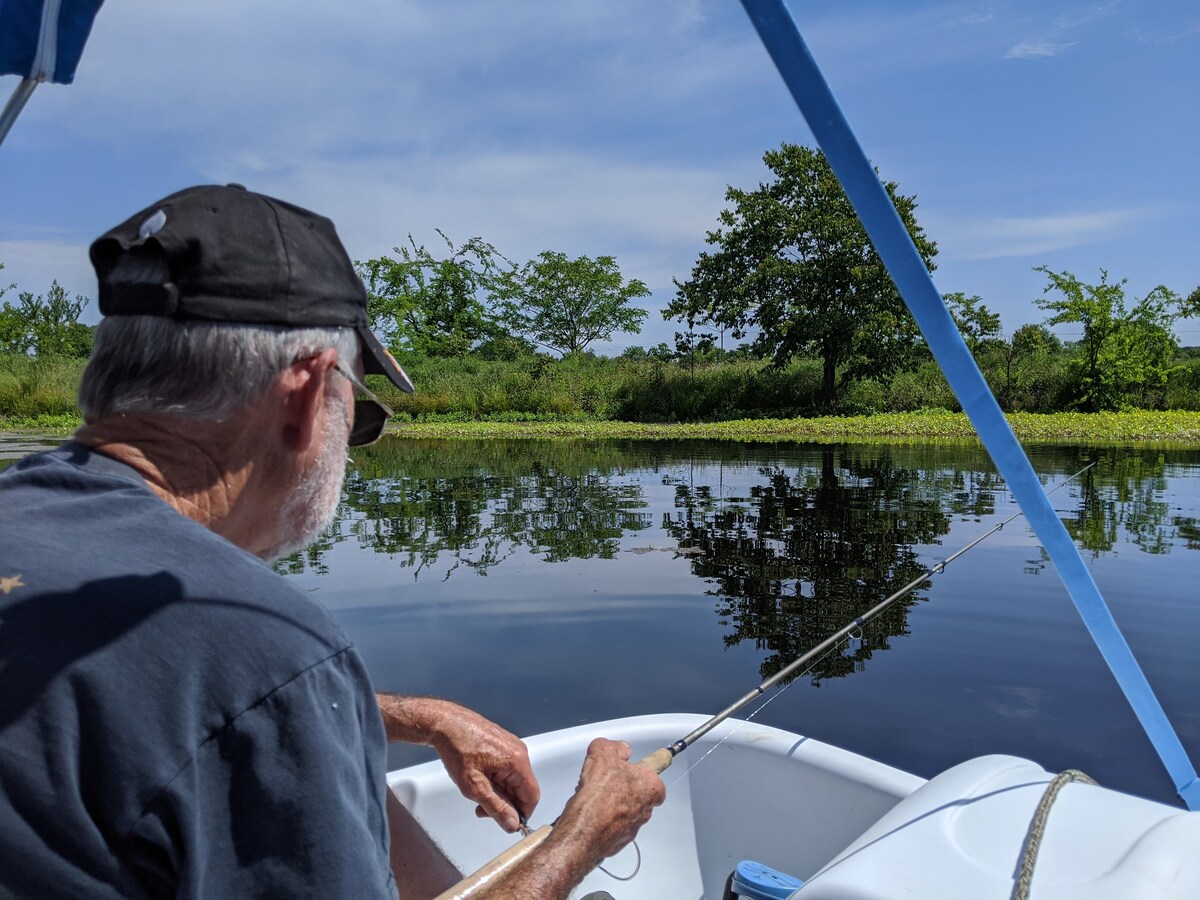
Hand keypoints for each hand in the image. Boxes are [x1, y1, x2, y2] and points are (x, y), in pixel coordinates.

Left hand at [376, 694, 538, 832]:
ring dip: (498, 791)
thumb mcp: (475, 787)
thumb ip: (496, 808)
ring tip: (476, 792)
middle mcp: (519, 751)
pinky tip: (478, 778)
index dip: (521, 813)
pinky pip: (507, 768)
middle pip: (522, 788)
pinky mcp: (503, 743)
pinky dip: (496, 779)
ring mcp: (512, 745)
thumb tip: (513, 824)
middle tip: (481, 808)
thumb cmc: (457, 750)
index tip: (504, 822)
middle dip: (505, 802)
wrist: (445, 724)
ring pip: (514, 779)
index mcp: (517, 761)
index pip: (532, 797)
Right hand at [556, 738, 666, 861]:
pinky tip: (588, 812)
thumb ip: (615, 746)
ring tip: (592, 797)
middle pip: (637, 795)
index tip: (632, 769)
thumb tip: (620, 748)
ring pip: (623, 812)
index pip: (656, 780)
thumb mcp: (604, 752)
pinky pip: (611, 828)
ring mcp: (631, 829)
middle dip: (622, 788)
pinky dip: (602, 821)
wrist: (585, 830)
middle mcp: (645, 810)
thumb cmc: (600, 795)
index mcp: (650, 788)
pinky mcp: (617, 843)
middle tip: (605, 781)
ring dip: (610, 805)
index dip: (641, 772)